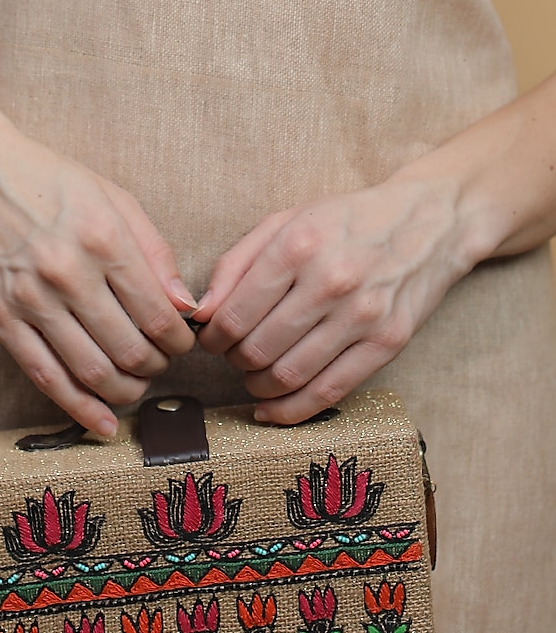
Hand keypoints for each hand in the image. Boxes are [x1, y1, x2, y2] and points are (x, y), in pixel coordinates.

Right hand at [0, 115, 195, 434]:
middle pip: (131, 350)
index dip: (180, 342)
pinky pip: (46, 377)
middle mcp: (67, 272)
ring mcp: (30, 299)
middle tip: (160, 362)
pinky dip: (81, 409)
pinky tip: (105, 423)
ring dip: (126, 390)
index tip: (183, 343)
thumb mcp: (114, 198)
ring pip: (93, 372)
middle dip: (157, 367)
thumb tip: (186, 306)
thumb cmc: (49, 182)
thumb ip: (156, 253)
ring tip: (136, 384)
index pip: (159, 315)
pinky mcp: (0, 319)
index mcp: (103, 238)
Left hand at [194, 174, 473, 422]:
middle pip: (258, 349)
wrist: (431, 221)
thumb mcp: (286, 222)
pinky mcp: (388, 342)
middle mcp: (331, 280)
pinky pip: (329, 392)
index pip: (234, 316)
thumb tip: (201, 312)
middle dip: (235, 362)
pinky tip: (272, 408)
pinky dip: (291, 411)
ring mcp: (363, 315)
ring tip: (255, 376)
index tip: (213, 340)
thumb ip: (236, 264)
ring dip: (259, 387)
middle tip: (235, 356)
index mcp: (298, 245)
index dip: (213, 339)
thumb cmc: (347, 222)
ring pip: (289, 375)